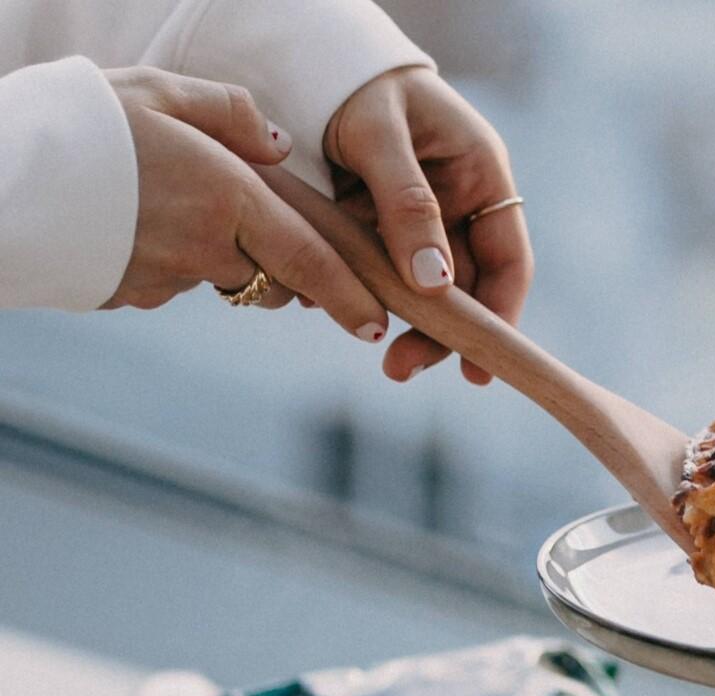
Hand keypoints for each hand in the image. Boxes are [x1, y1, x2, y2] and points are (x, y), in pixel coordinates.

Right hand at [104, 68, 385, 339]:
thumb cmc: (80, 122)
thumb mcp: (158, 90)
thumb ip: (229, 113)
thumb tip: (279, 146)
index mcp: (226, 197)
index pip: (309, 261)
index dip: (348, 299)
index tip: (375, 327)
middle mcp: (207, 248)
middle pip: (275, 279)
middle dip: (288, 273)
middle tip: (275, 245)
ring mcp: (170, 278)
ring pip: (224, 280)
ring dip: (224, 259)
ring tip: (179, 210)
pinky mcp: (135, 294)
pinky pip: (174, 282)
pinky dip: (171, 261)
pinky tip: (137, 225)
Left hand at [323, 67, 533, 383]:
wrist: (304, 62)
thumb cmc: (355, 83)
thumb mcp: (379, 134)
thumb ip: (406, 204)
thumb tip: (435, 284)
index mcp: (482, 176)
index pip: (508, 262)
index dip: (500, 319)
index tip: (479, 367)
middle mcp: (461, 207)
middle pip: (466, 290)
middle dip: (439, 335)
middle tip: (401, 368)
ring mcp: (422, 224)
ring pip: (423, 293)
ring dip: (402, 326)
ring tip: (378, 357)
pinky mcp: (382, 234)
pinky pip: (382, 277)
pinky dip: (364, 296)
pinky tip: (335, 306)